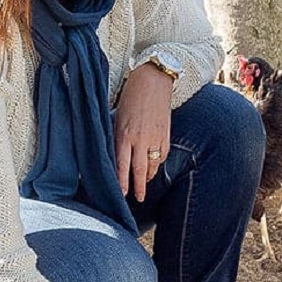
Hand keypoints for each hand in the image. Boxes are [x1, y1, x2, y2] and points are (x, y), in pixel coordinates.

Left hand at [115, 63, 173, 201]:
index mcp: (125, 134)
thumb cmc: (131, 97)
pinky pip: (162, 155)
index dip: (122, 181)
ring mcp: (156, 138)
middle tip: (139, 199)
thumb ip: (117, 137)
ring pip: (153, 165)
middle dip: (139, 187)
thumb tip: (115, 156)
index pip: (122, 164)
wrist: (153, 81)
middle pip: (139, 170)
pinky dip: (157, 162)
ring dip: (148, 176)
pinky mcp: (166, 135)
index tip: (122, 194)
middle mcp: (141, 139)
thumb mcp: (118, 117)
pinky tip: (153, 165)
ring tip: (144, 182)